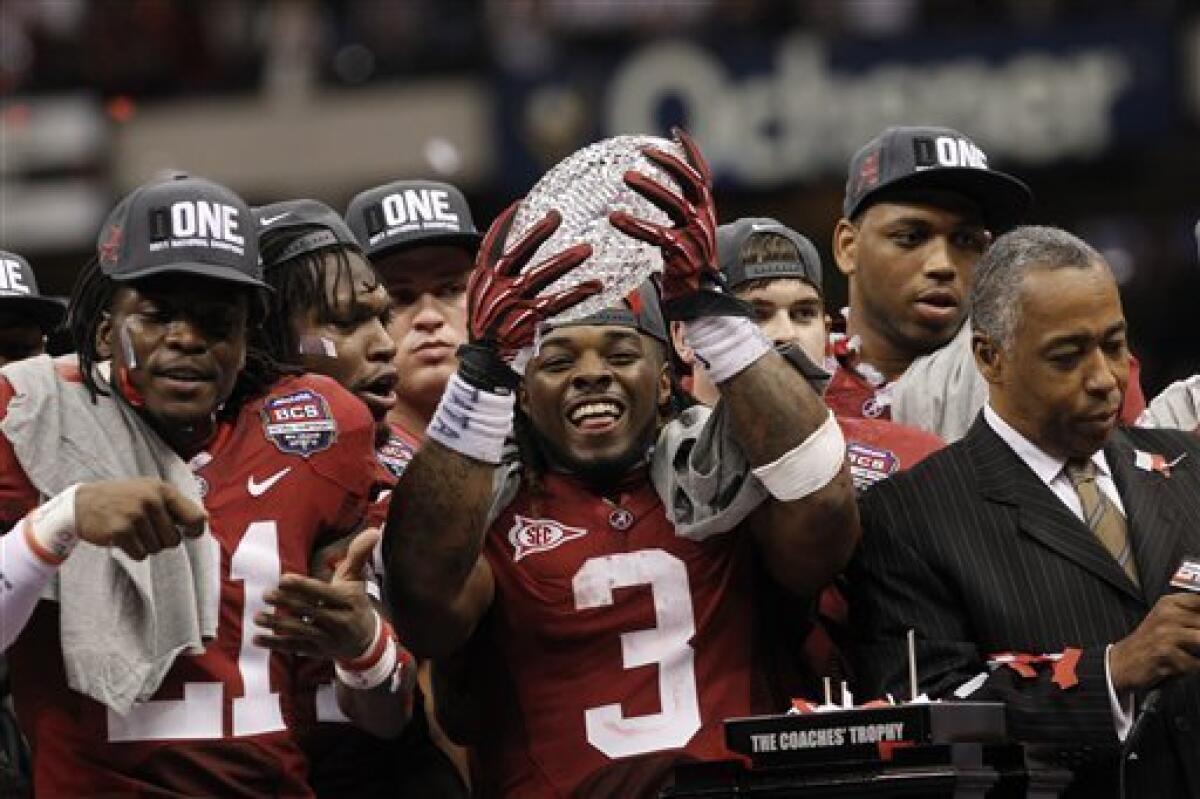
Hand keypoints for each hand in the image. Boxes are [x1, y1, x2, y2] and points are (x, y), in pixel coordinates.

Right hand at [74, 478, 206, 560]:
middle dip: (162, 540)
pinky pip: (141, 555)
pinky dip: (133, 551)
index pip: (195, 517)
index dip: (196, 531)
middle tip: (145, 530)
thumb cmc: (121, 499)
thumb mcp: (149, 491)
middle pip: (174, 540)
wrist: (81, 503)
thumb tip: (204, 520)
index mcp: (162, 489)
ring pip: (157, 548)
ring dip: (146, 545)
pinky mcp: (121, 530)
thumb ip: (174, 504)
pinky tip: (122, 538)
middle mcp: (151, 500)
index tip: (190, 534)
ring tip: (131, 530)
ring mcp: (135, 515)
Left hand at [254, 528, 380, 661]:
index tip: (283, 579)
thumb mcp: (357, 580)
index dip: (303, 586)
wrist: (366, 641)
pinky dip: (275, 644)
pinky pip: (294, 647)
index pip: (322, 593)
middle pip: (309, 611)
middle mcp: (339, 621)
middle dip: (286, 603)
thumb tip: (373, 530)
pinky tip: (257, 639)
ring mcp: (328, 639)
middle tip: (266, 594)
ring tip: (258, 617)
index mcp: (347, 601)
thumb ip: (359, 555)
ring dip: (277, 624)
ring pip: (299, 631)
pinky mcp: (317, 651)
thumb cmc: (356, 602)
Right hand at [468, 203, 601, 359]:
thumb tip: (506, 251)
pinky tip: (595, 285)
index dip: (504, 222)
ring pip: (541, 276)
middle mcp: (496, 288)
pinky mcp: (529, 320)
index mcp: (483, 279)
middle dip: (536, 233)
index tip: (521, 203)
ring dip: (564, 261)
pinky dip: (577, 293)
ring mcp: (512, 304)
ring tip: (586, 249)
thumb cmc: (486, 327)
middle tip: (556, 216)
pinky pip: (557, 303)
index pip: (491, 244)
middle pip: (517, 253)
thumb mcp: (479, 297)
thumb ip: (492, 275)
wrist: (484, 362)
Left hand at [609, 127, 716, 304]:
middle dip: (670, 161)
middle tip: (645, 150)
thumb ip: (673, 221)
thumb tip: (644, 204)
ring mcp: (696, 237)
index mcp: (707, 214)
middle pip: (693, 181)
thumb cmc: (684, 276)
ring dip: (651, 186)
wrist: (698, 307)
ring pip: (675, 203)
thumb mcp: (683, 242)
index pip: (704, 175)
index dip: (691, 151)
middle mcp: (706, 221)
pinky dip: (634, 224)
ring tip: (626, 176)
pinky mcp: (682, 254)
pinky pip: (656, 234)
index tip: (674, 132)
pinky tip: (615, 218)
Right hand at [1109, 592, 1199, 691]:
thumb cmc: (1150, 643)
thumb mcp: (1168, 621)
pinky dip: (1192, 669)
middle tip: (1192, 644)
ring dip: (1198, 653)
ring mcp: (1165, 632)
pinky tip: (1180, 666)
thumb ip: (1192, 617)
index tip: (1197, 629)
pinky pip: (1195, 663)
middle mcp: (1168, 614)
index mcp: (1170, 603)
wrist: (1123, 661)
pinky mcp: (1164, 652)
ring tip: (1190, 655)